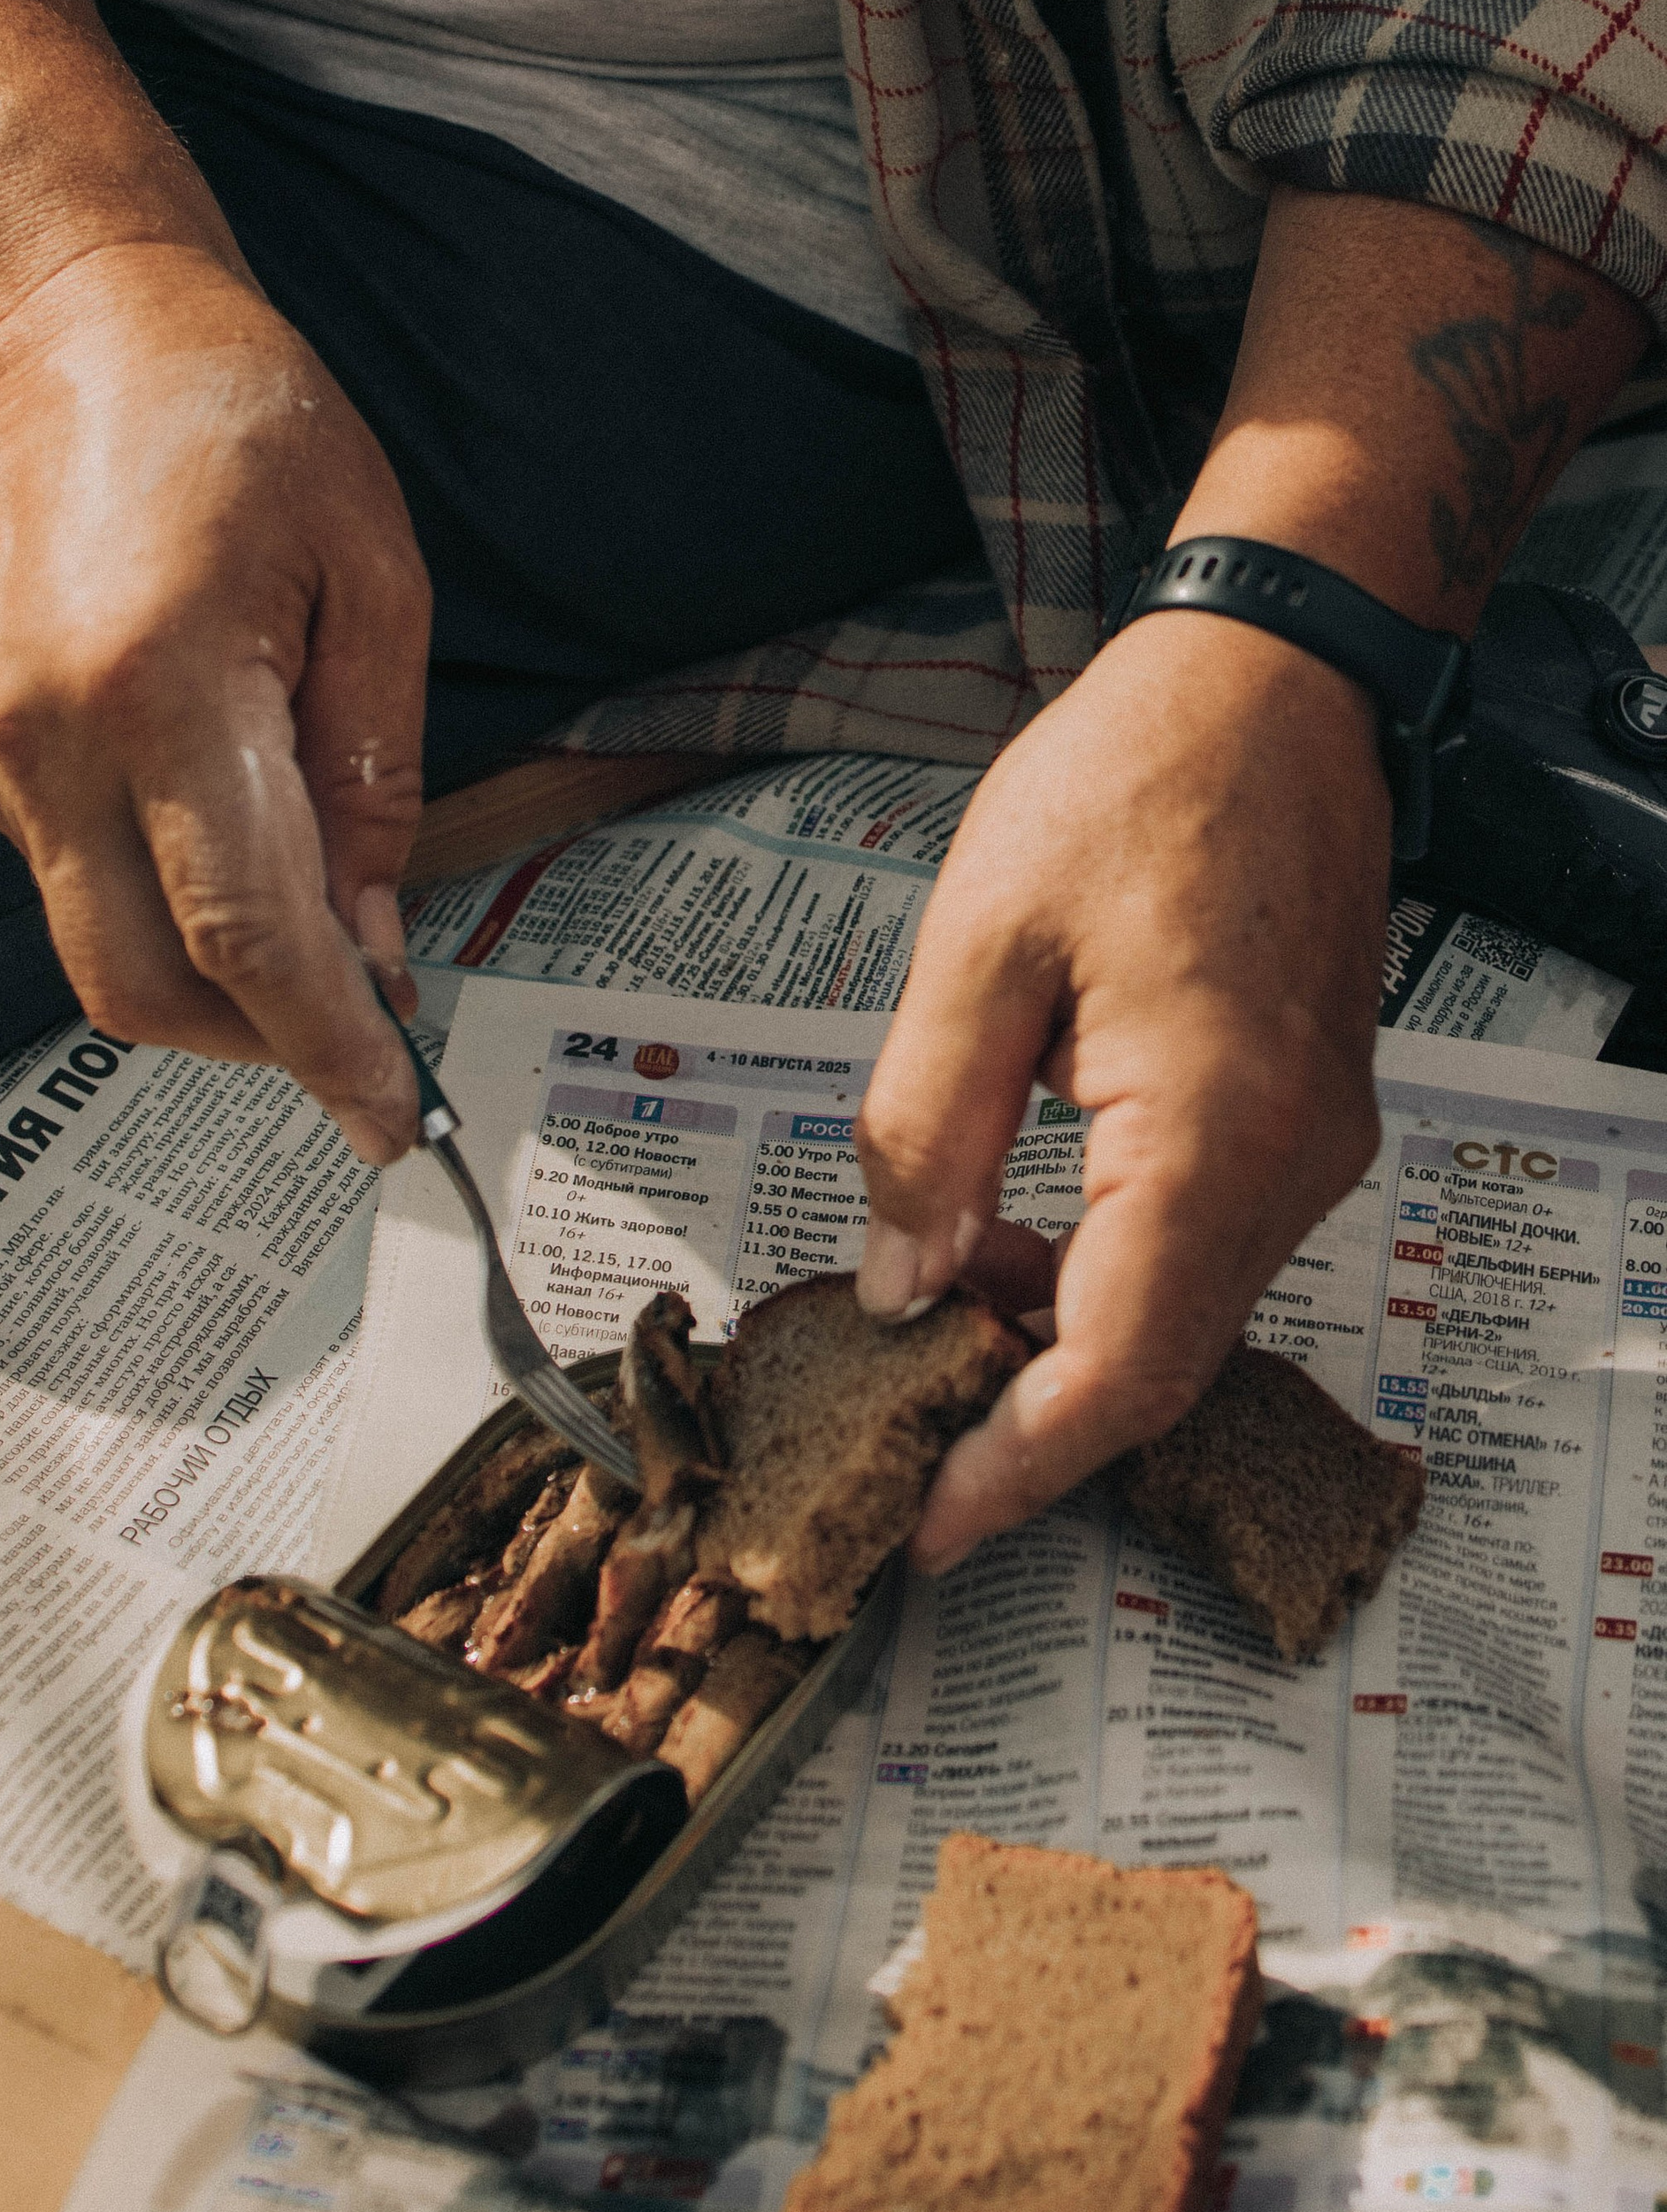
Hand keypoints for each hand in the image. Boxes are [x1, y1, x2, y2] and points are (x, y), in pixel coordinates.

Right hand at [0, 0, 428, 1163]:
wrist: (64, 333)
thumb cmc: (240, 420)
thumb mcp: (370, 572)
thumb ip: (374, 771)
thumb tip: (375, 942)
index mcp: (162, 687)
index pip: (246, 931)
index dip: (326, 1044)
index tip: (395, 1120)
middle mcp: (51, 743)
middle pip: (149, 988)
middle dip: (266, 1047)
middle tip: (374, 1053)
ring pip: (103, 957)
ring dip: (218, 992)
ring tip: (329, 961)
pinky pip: (80, 890)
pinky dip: (170, 922)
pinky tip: (254, 881)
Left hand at [854, 612, 1389, 1567]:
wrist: (1276, 682)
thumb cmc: (1134, 778)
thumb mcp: (979, 943)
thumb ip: (927, 1129)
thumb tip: (896, 1282)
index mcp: (1208, 1130)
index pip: (1116, 1368)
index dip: (1017, 1468)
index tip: (926, 1529)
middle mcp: (1289, 1163)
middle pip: (1157, 1362)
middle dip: (1023, 1416)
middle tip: (896, 1436)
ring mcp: (1315, 1146)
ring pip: (1181, 1311)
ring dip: (1055, 1333)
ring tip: (928, 1299)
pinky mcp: (1306, 1119)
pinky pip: (1202, 1244)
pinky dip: (1103, 1269)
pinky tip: (1008, 1229)